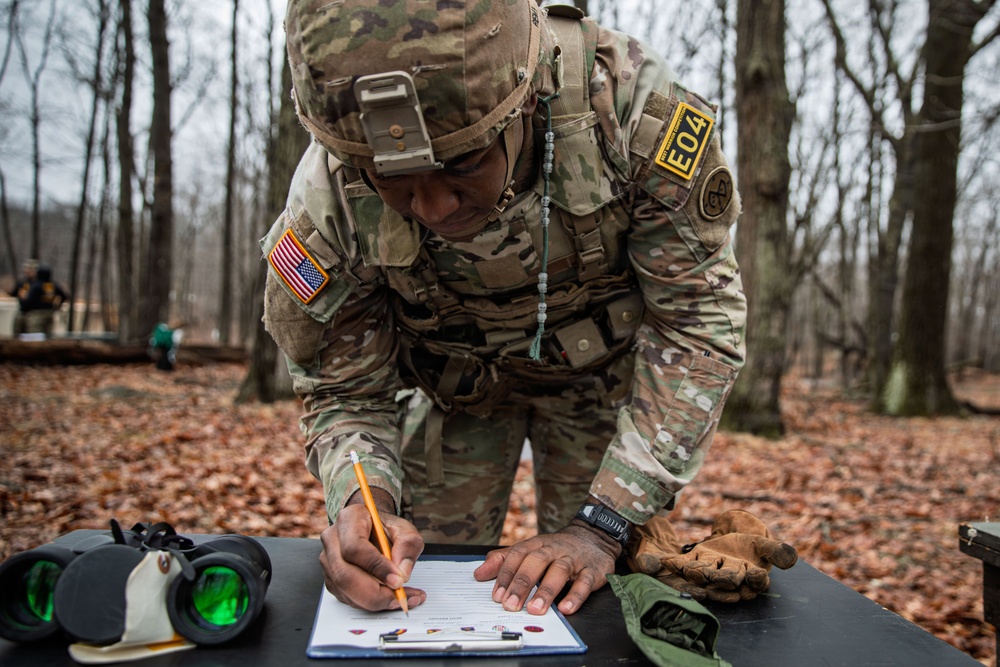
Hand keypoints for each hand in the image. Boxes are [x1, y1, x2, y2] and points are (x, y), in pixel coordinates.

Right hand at [318, 488, 425, 611]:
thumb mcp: (405, 530)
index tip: (398, 580)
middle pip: (345, 575)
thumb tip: (402, 574)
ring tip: (402, 599)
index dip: (376, 567)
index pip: (355, 547)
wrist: (372, 529)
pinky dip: (370, 604)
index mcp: (349, 518)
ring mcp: (328, 560)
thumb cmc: (386, 528)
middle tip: (401, 598)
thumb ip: (407, 547)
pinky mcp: (331, 578)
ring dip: (375, 601)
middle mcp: (332, 539)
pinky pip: (347, 598)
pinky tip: (389, 599)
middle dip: (375, 593)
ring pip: (345, 590)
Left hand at [473, 522, 620, 615]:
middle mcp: (554, 549)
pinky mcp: (592, 570)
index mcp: (537, 544)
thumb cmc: (556, 549)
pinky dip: (575, 596)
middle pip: (536, 562)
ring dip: (546, 591)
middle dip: (522, 584)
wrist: (594, 538)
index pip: (518, 555)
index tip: (496, 595)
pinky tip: (566, 609)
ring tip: (535, 609)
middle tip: (510, 605)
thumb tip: (478, 574)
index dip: (506, 574)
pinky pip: (584, 582)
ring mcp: (574, 559)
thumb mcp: (530, 550)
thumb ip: (504, 560)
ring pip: (559, 571)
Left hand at [632, 510, 796, 601]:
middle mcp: (729, 581)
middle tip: (716, 575)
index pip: (755, 581)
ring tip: (691, 569)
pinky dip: (675, 563)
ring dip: (697, 572)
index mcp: (750, 579)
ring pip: (705, 574)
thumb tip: (792, 557)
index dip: (755, 578)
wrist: (734, 542)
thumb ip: (777, 552)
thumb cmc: (752, 548)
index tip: (755, 574)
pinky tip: (666, 561)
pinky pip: (685, 564)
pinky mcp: (694, 562)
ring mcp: (710, 572)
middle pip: (727, 580)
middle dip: (721, 577)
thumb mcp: (765, 546)